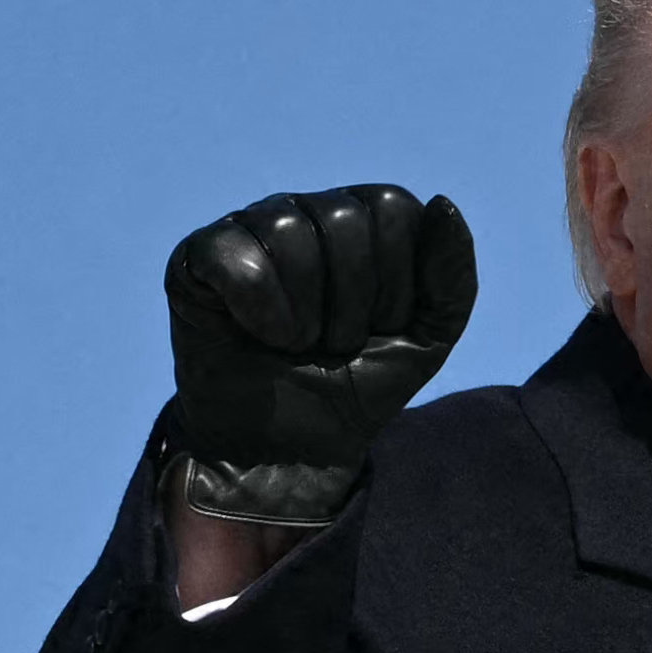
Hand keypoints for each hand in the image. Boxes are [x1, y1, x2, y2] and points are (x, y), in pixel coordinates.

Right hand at [164, 184, 476, 525]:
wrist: (291, 450)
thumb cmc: (356, 386)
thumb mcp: (427, 338)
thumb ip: (452, 276)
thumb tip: (442, 203)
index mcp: (363, 219)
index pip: (392, 206)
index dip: (395, 282)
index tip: (381, 327)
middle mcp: (305, 211)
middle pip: (343, 217)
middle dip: (353, 303)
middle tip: (336, 343)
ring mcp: (249, 228)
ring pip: (288, 232)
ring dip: (307, 314)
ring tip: (299, 344)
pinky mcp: (199, 258)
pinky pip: (236, 257)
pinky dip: (260, 310)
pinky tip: (258, 336)